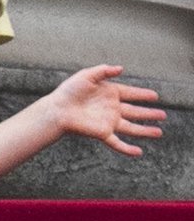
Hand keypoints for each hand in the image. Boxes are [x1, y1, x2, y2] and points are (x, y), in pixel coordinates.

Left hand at [48, 65, 164, 155]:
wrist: (57, 108)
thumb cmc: (69, 91)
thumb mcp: (86, 75)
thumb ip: (103, 71)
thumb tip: (121, 68)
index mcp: (108, 93)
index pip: (129, 93)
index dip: (142, 94)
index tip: (155, 95)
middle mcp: (111, 108)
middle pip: (134, 111)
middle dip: (149, 113)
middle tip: (163, 114)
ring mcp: (108, 121)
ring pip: (132, 128)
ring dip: (145, 131)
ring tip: (159, 132)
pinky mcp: (103, 133)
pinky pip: (118, 143)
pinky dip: (128, 149)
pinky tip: (139, 152)